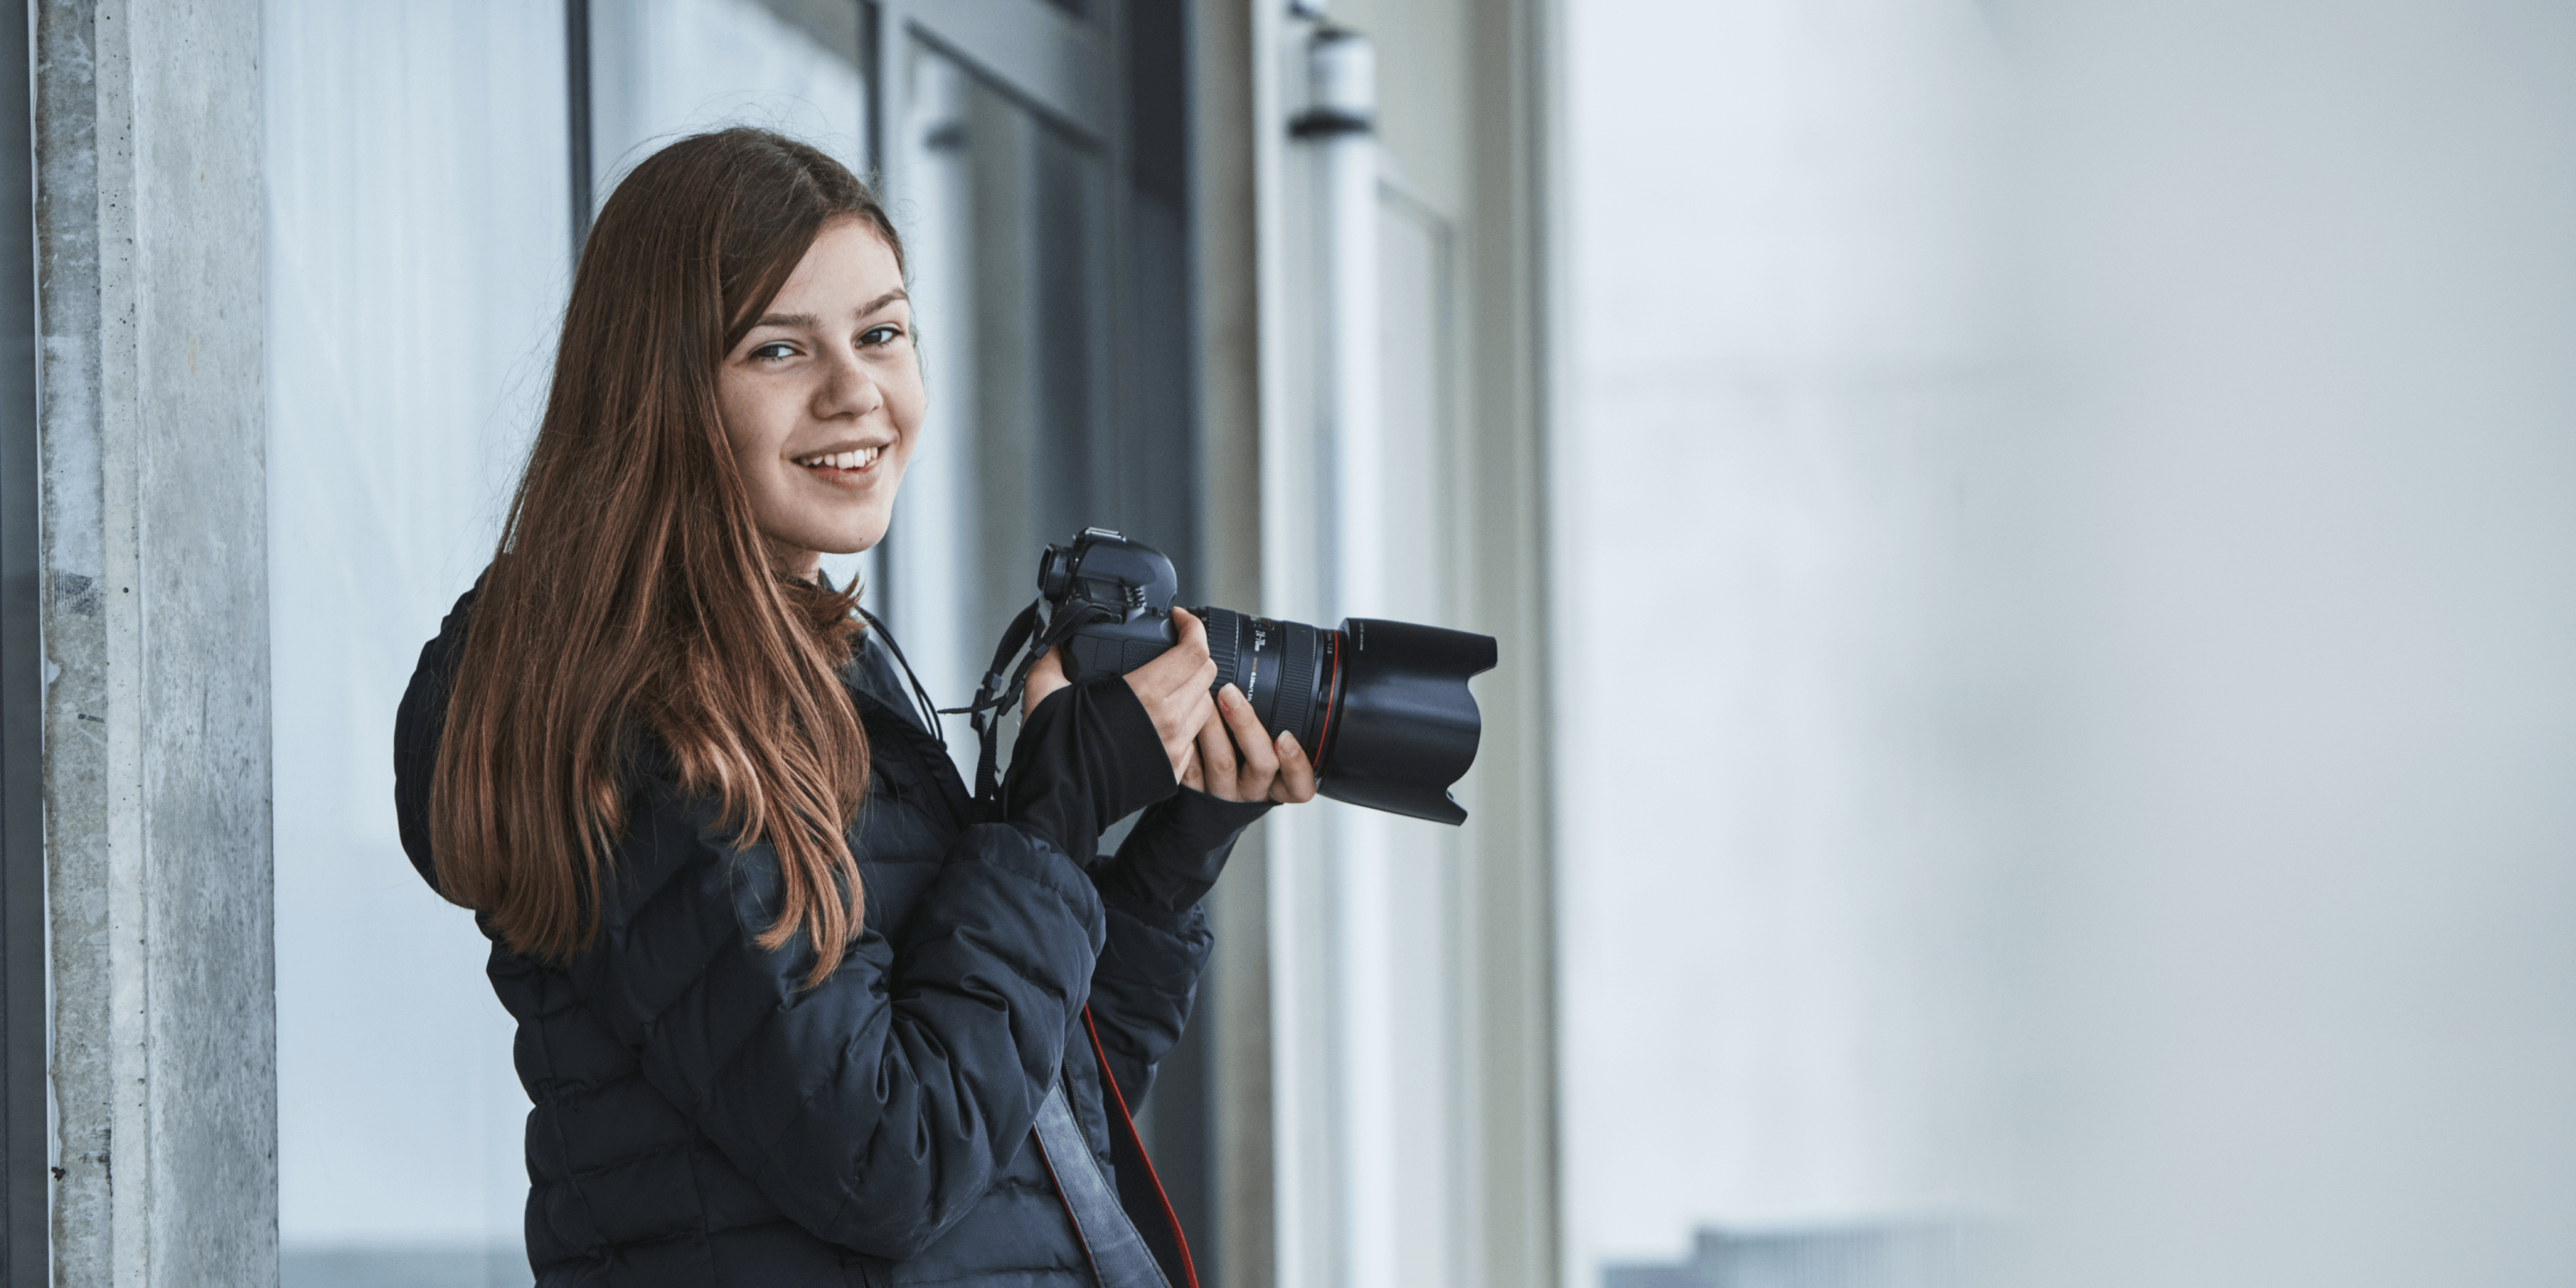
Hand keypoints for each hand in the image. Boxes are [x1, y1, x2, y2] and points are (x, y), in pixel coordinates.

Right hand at [1023, 607, 1219, 782]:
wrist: (1057, 805)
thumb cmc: (1053, 753)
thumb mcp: (1044, 689)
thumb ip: (1053, 654)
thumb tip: (1053, 636)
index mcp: (1145, 696)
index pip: (1193, 652)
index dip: (1193, 627)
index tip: (1180, 619)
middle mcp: (1169, 722)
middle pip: (1207, 674)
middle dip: (1195, 652)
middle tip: (1174, 646)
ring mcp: (1174, 750)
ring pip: (1205, 705)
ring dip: (1193, 687)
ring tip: (1168, 681)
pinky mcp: (1172, 771)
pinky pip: (1193, 736)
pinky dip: (1186, 719)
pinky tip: (1162, 715)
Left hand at [1181, 682, 1319, 804]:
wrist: (1201, 810)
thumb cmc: (1239, 773)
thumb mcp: (1262, 761)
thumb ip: (1269, 735)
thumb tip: (1256, 692)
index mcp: (1277, 787)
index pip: (1300, 786)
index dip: (1297, 763)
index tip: (1286, 737)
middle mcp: (1253, 794)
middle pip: (1262, 765)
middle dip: (1246, 724)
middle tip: (1229, 693)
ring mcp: (1223, 796)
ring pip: (1222, 763)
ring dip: (1212, 726)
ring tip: (1203, 698)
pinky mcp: (1196, 795)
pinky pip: (1191, 770)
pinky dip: (1188, 742)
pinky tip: (1183, 721)